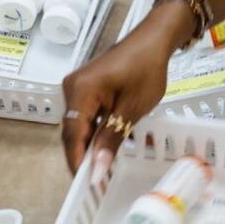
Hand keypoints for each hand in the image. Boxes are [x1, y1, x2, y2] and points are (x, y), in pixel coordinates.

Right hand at [59, 7, 186, 175]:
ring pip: (79, 125)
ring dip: (90, 146)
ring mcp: (77, 86)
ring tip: (103, 169)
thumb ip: (111, 140)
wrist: (153, 38)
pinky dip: (95, 131)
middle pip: (72, 131)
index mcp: (79, 92)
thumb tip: (97, 170)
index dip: (78, 162)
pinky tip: (105, 146)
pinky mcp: (86, 87)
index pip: (72, 135)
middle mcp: (71, 89)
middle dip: (83, 157)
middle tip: (98, 181)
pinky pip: (86, 115)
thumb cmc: (146, 70)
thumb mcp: (132, 109)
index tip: (88, 185)